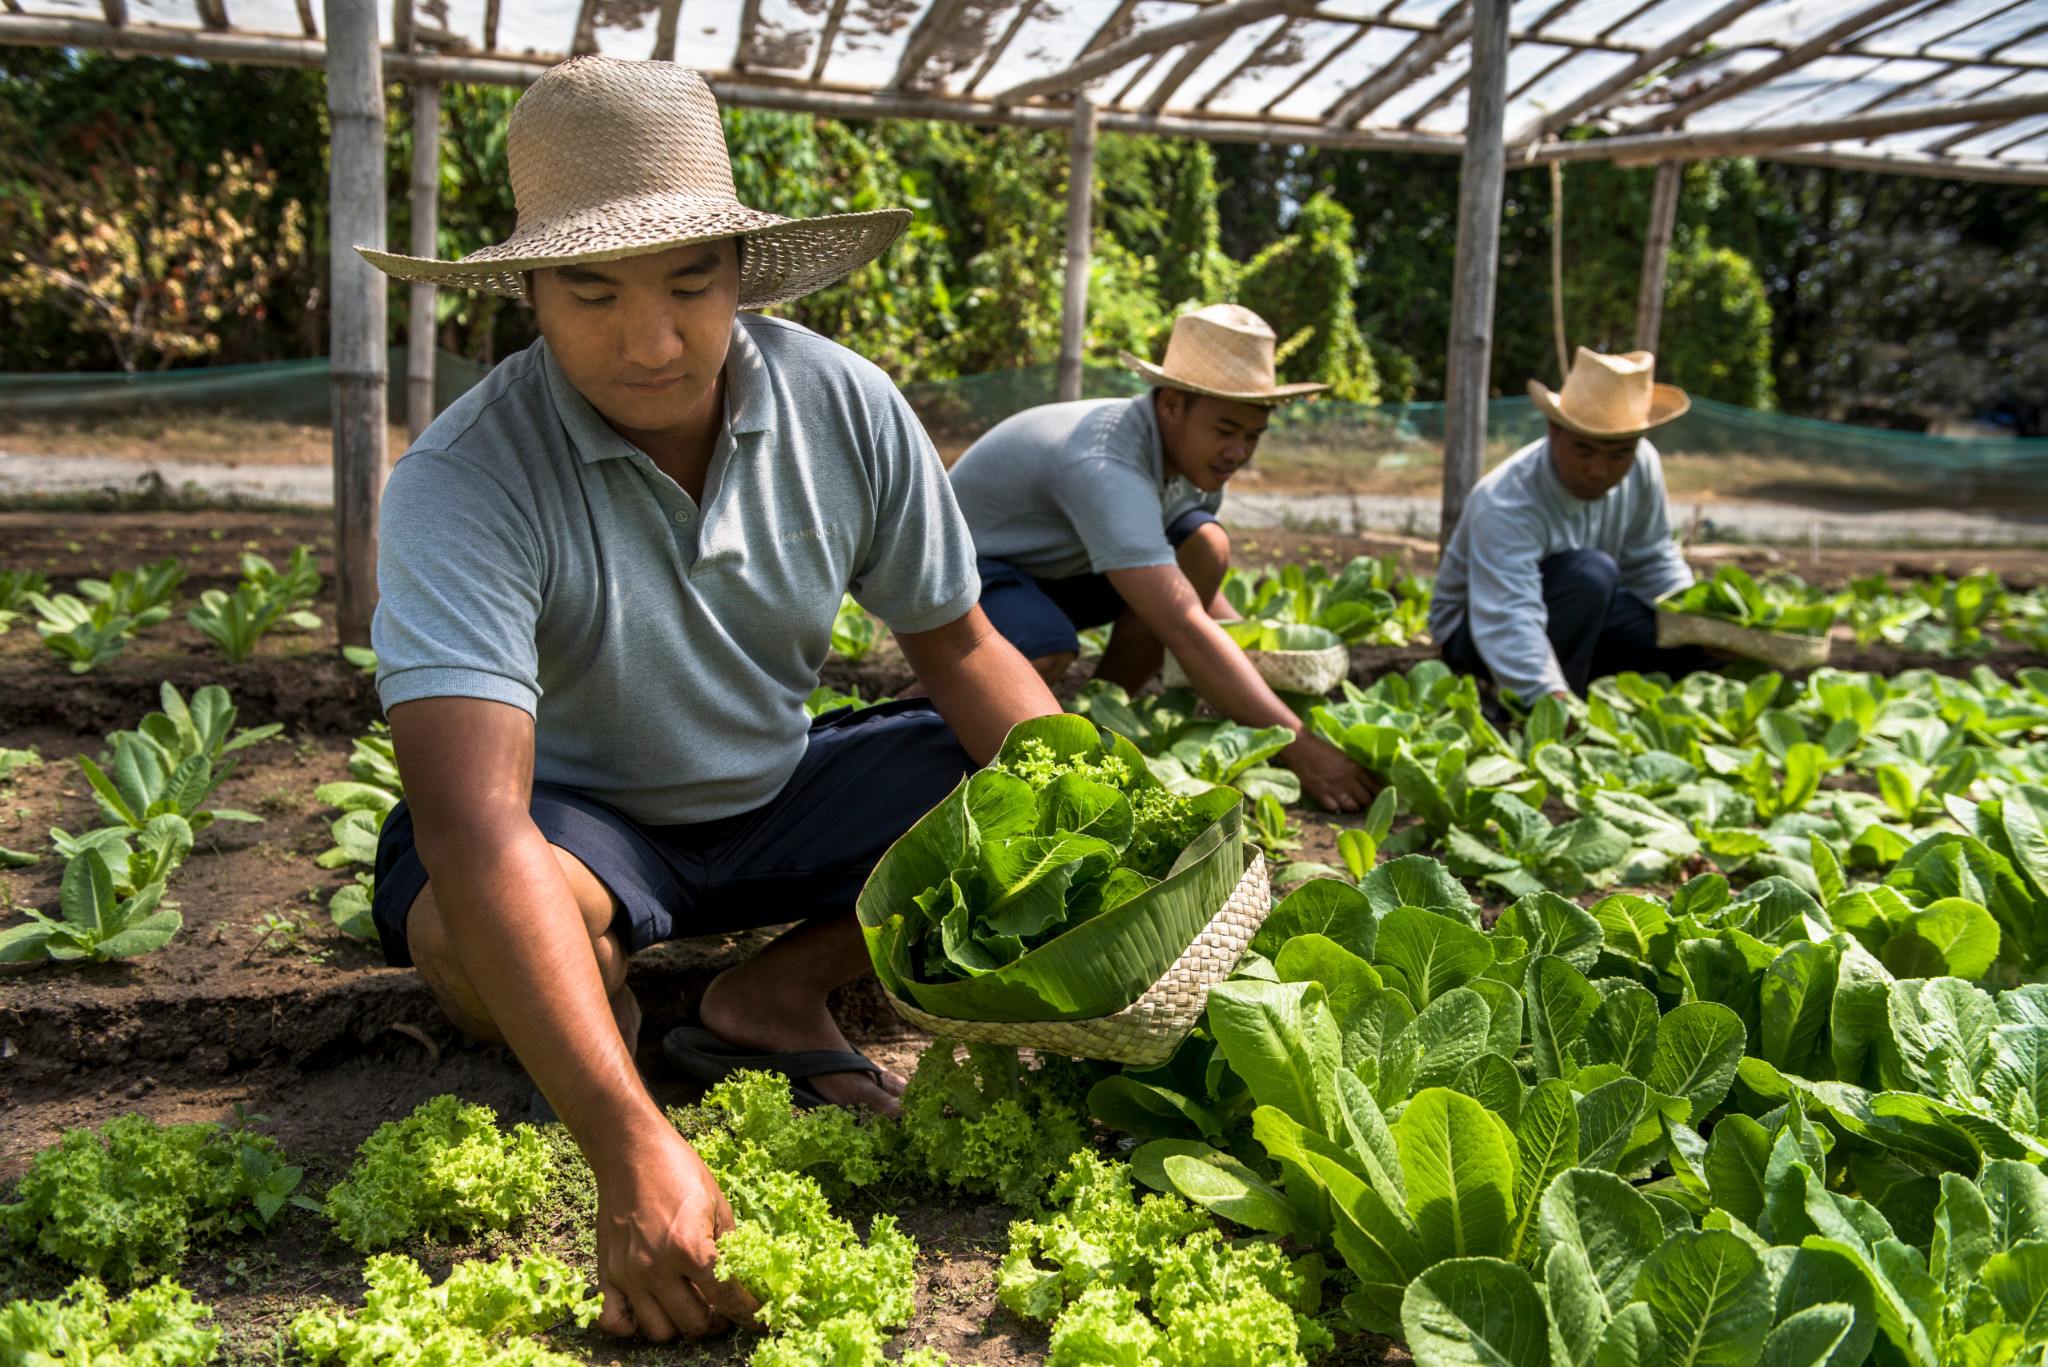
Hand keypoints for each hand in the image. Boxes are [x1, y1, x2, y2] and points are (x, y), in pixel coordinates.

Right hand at [592, 1120, 760, 1339]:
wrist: (631, 1152)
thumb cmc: (678, 1170)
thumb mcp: (718, 1202)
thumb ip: (730, 1244)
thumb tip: (744, 1275)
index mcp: (691, 1248)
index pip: (727, 1300)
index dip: (749, 1316)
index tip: (759, 1323)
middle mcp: (658, 1268)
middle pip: (694, 1324)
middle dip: (717, 1324)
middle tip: (724, 1312)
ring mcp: (629, 1274)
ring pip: (659, 1331)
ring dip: (681, 1326)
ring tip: (692, 1309)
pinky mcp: (608, 1273)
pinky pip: (615, 1322)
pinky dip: (633, 1328)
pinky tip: (651, 1312)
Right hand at [1280, 732, 1378, 813]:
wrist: (1300, 748)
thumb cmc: (1322, 750)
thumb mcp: (1344, 756)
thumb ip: (1355, 770)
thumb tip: (1367, 782)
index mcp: (1354, 768)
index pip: (1374, 787)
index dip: (1381, 794)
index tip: (1386, 798)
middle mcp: (1346, 780)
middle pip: (1365, 800)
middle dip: (1368, 803)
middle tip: (1366, 803)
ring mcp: (1333, 788)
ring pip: (1351, 807)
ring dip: (1354, 808)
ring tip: (1352, 805)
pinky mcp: (1320, 794)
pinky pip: (1334, 809)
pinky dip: (1337, 809)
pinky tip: (1337, 805)